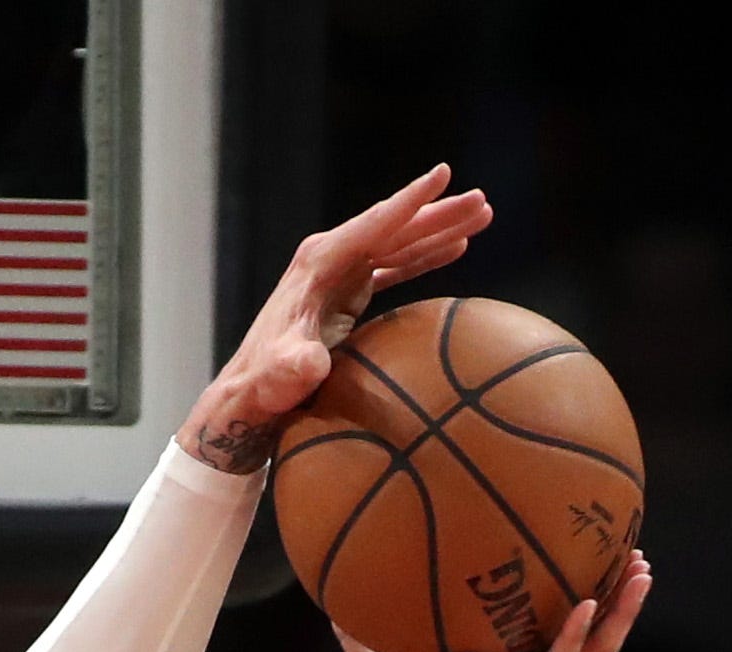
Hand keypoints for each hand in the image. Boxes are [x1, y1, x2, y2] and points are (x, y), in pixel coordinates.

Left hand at [179, 166, 493, 472]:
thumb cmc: (263, 387)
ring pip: (399, 243)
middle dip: (438, 213)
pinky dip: (424, 257)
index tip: (443, 174)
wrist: (248, 397)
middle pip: (394, 228)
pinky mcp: (346, 293)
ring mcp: (339, 275)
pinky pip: (394, 267)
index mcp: (318, 264)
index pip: (374, 225)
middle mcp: (329, 260)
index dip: (410, 202)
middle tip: (482, 202)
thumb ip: (294, 367)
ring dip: (439, 231)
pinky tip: (454, 249)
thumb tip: (310, 363)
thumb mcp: (279, 377)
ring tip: (481, 217)